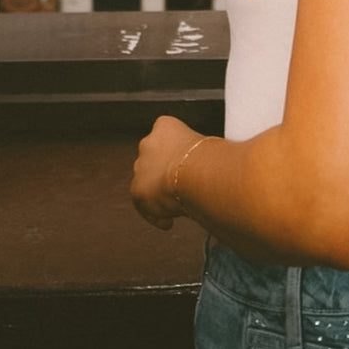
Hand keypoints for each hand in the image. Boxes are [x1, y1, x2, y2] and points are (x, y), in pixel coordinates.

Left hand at [130, 116, 203, 230]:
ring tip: (177, 207)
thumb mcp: (206, 145)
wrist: (197, 173)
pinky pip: (144, 204)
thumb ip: (198, 152)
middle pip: (154, 159)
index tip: (186, 164)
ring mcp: (140, 165)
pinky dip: (156, 215)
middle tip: (181, 187)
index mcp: (165, 126)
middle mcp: (148, 143)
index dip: (177, 152)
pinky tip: (169, 223)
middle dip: (164, 173)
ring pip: (147, 181)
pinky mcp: (137, 189)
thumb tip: (211, 164)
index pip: (166, 135)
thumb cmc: (209, 158)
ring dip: (159, 193)